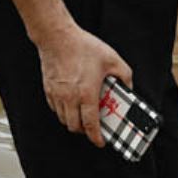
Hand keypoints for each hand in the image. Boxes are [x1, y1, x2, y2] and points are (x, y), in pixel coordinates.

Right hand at [35, 24, 131, 147]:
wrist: (57, 37)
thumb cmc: (82, 46)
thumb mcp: (112, 59)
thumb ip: (124, 76)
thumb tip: (129, 87)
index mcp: (87, 93)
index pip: (91, 124)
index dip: (96, 137)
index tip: (100, 141)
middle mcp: (70, 98)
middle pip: (75, 127)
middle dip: (85, 131)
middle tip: (92, 127)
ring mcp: (57, 95)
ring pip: (64, 120)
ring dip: (73, 122)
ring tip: (82, 115)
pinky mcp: (48, 90)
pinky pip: (55, 109)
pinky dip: (63, 112)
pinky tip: (70, 103)